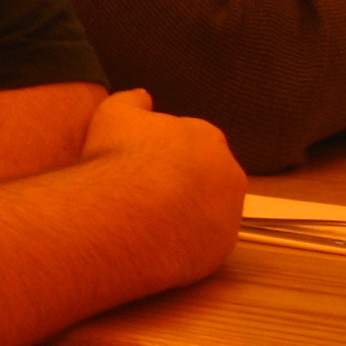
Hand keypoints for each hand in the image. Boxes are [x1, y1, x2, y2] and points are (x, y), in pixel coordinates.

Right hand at [81, 88, 244, 285]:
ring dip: (186, 212)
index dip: (167, 151)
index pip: (195, 140)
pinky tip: (154, 239)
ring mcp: (230, 214)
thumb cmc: (120, 159)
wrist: (125, 215)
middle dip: (183, 182)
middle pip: (208, 176)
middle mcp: (228, 173)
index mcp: (206, 137)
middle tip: (146, 190)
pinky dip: (184, 240)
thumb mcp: (114, 113)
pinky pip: (203, 242)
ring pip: (208, 211)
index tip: (145, 161)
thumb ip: (132, 100)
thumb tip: (142, 97)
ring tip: (147, 218)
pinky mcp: (222, 248)